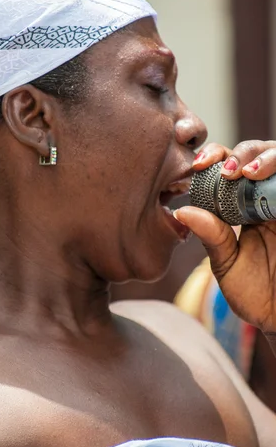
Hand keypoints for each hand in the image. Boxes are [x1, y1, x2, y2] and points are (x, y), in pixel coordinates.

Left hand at [174, 140, 275, 332]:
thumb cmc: (256, 294)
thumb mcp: (226, 263)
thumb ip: (210, 235)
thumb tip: (181, 211)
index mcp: (245, 206)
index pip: (231, 166)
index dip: (216, 156)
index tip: (199, 164)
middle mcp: (269, 198)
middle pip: (261, 153)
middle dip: (243, 152)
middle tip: (228, 169)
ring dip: (267, 157)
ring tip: (248, 172)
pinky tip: (265, 180)